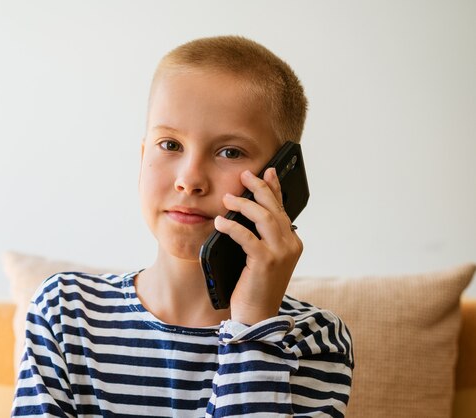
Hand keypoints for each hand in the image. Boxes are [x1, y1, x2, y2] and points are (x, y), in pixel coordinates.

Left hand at [214, 168, 302, 324]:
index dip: (274, 188)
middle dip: (259, 188)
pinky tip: (220, 222)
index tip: (267, 171)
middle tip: (245, 175)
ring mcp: (281, 253)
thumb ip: (259, 237)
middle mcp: (290, 244)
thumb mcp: (260, 257)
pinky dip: (232, 226)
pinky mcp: (266, 261)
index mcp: (291, 242)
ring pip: (264, 217)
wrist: (257, 316)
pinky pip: (247, 236)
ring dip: (244, 204)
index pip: (282, 209)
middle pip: (274, 208)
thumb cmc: (255, 286)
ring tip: (228, 197)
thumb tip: (246, 213)